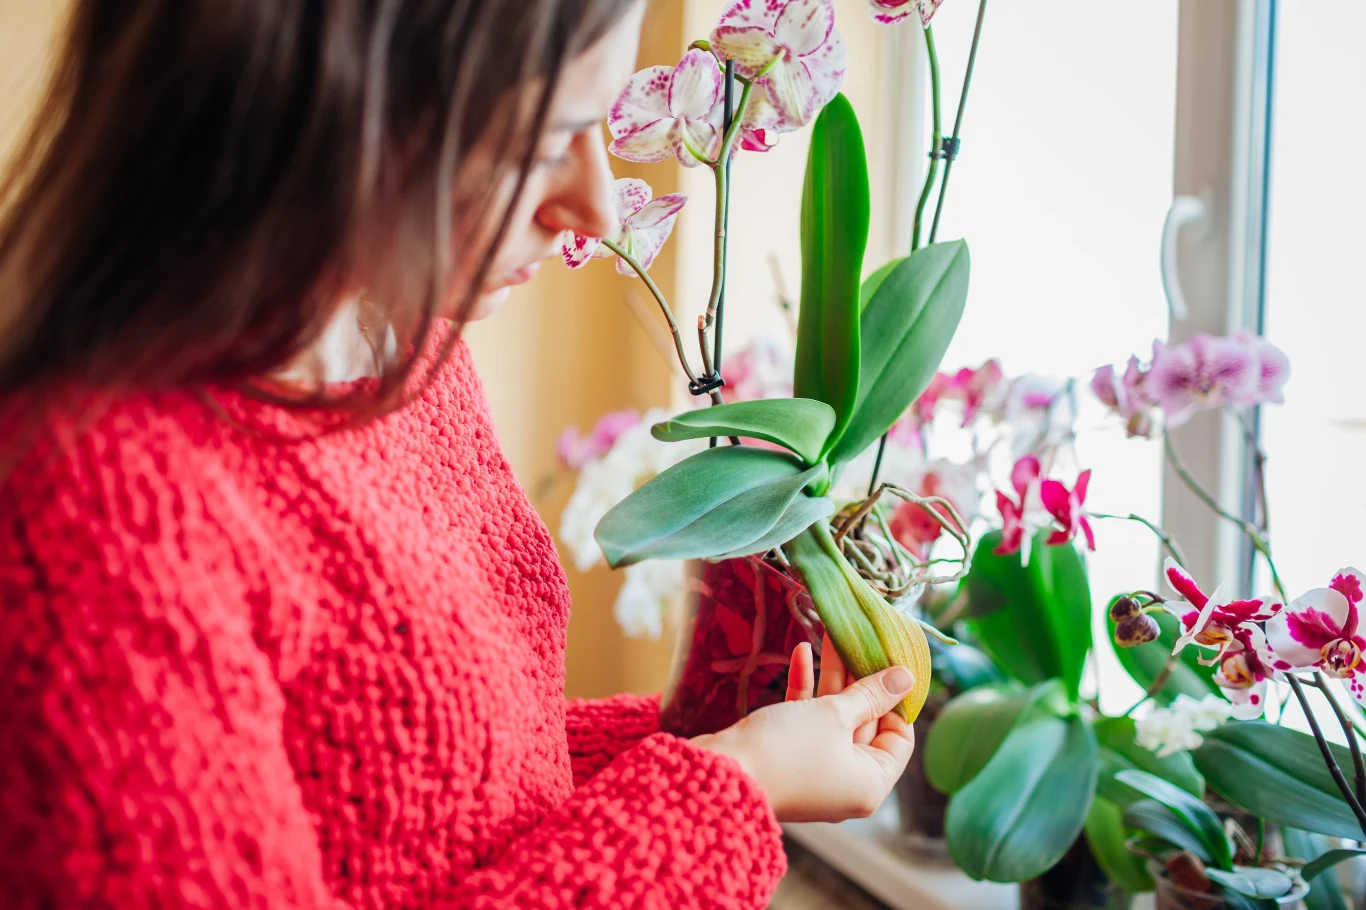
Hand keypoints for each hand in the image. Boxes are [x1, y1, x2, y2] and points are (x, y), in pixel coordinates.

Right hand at [692, 634, 915, 822]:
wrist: (720, 773)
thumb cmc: (786, 749)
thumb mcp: (835, 715)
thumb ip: (871, 693)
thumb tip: (906, 678)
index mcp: (870, 782)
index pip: (899, 736)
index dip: (896, 697)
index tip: (890, 660)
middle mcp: (847, 781)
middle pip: (865, 722)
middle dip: (859, 677)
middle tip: (860, 637)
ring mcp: (816, 769)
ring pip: (834, 717)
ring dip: (832, 676)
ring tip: (831, 633)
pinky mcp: (789, 758)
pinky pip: (807, 721)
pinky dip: (806, 690)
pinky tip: (801, 652)